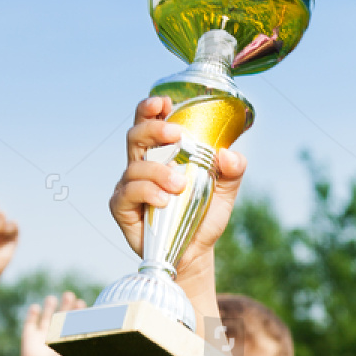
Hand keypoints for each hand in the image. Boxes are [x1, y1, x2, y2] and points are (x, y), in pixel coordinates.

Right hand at [22, 292, 82, 355]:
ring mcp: (41, 335)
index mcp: (67, 340)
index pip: (74, 322)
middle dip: (65, 306)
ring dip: (49, 307)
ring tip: (52, 298)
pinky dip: (33, 314)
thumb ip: (83, 340)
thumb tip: (99, 329)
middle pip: (61, 317)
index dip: (77, 312)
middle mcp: (55, 336)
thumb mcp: (74, 351)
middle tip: (69, 295)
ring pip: (46, 317)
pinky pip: (30, 322)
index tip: (81, 303)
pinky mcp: (29, 336)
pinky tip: (36, 307)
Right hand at [109, 96, 246, 266]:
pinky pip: (128, 192)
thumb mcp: (226, 191)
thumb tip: (228, 154)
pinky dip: (147, 192)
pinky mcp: (122, 207)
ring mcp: (130, 185)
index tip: (164, 102)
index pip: (150, 122)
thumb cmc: (204, 216)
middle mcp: (142, 164)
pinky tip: (163, 201)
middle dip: (154, 128)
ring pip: (134, 165)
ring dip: (158, 170)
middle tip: (177, 135)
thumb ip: (233, 170)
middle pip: (136, 135)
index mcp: (163, 153)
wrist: (194, 253)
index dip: (151, 108)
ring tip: (179, 185)